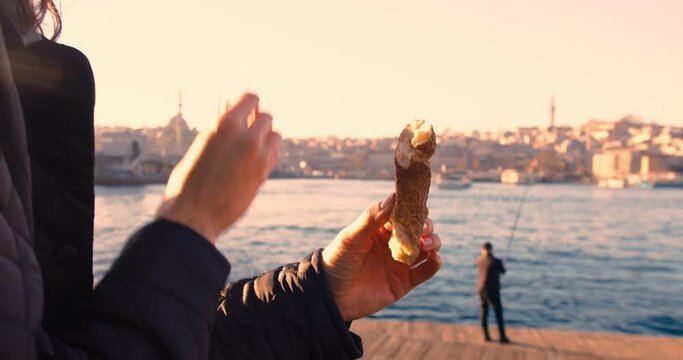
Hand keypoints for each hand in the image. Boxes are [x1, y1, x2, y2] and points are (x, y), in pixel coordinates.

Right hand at [157, 93, 280, 243]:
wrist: (193, 216)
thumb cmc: (187, 182)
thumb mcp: (201, 147)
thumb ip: (220, 131)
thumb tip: (230, 113)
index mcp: (226, 125)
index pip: (251, 99)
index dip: (248, 104)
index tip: (244, 112)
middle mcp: (246, 137)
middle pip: (266, 117)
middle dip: (257, 122)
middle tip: (246, 131)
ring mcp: (258, 157)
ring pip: (275, 135)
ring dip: (266, 138)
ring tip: (251, 146)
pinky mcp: (263, 175)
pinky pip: (273, 155)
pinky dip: (267, 154)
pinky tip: (254, 161)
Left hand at [322, 193, 441, 320]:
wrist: (331, 297)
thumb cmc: (337, 261)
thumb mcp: (352, 237)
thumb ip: (372, 218)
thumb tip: (394, 196)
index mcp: (379, 229)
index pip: (401, 213)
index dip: (412, 207)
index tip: (420, 204)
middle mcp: (392, 243)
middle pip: (418, 229)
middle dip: (425, 225)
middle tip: (423, 227)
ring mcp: (400, 262)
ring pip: (426, 248)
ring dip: (432, 242)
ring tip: (426, 244)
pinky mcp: (405, 282)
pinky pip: (425, 271)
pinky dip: (434, 263)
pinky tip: (434, 257)